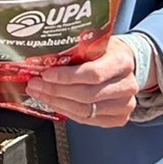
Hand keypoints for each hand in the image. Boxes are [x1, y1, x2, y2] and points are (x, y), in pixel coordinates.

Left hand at [24, 42, 142, 126]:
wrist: (124, 65)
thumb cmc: (105, 52)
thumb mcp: (94, 44)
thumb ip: (75, 51)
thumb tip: (42, 59)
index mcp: (122, 61)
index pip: (92, 74)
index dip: (66, 77)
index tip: (45, 74)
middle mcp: (127, 85)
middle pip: (86, 95)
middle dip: (55, 91)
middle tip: (35, 85)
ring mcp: (125, 105)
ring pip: (85, 110)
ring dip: (57, 103)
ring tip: (39, 93)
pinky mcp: (119, 118)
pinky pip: (87, 120)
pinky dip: (66, 112)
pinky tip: (53, 103)